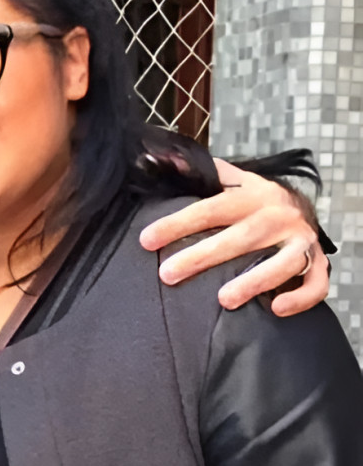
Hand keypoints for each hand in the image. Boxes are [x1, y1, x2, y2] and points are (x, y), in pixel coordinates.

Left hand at [139, 159, 327, 316]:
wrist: (302, 207)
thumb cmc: (254, 200)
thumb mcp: (230, 180)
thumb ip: (198, 172)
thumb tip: (155, 156)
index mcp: (251, 195)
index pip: (210, 209)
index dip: (177, 224)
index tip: (146, 240)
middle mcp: (278, 216)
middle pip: (240, 237)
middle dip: (202, 256)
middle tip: (168, 274)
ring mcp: (302, 240)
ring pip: (282, 262)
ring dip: (254, 281)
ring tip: (223, 300)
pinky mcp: (319, 262)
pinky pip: (317, 283)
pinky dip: (301, 297)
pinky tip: (277, 309)